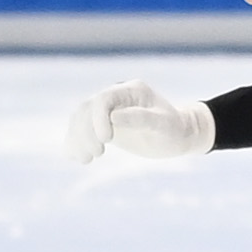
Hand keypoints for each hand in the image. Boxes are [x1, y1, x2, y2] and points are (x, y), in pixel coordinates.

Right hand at [63, 81, 215, 163]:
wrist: (178, 135)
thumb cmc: (175, 129)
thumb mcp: (164, 125)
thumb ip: (141, 118)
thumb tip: (112, 117)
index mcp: (131, 91)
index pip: (104, 99)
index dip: (98, 118)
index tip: (105, 141)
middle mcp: (115, 98)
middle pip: (87, 109)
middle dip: (86, 132)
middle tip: (97, 155)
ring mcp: (107, 111)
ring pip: (80, 119)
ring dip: (77, 139)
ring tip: (85, 160)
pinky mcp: (102, 125)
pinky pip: (80, 130)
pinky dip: (74, 142)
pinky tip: (76, 157)